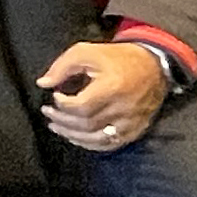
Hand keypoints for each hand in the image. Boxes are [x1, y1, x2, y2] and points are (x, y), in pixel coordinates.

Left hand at [38, 41, 169, 152]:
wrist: (153, 65)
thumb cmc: (117, 58)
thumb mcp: (87, 52)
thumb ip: (62, 67)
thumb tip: (43, 83)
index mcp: (112, 88)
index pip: (81, 107)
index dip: (62, 105)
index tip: (54, 96)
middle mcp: (123, 108)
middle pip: (86, 124)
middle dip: (62, 120)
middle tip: (48, 112)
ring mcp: (131, 122)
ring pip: (96, 138)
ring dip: (72, 135)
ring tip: (56, 126)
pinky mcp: (135, 129)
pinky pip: (110, 144)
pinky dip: (90, 143)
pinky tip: (76, 137)